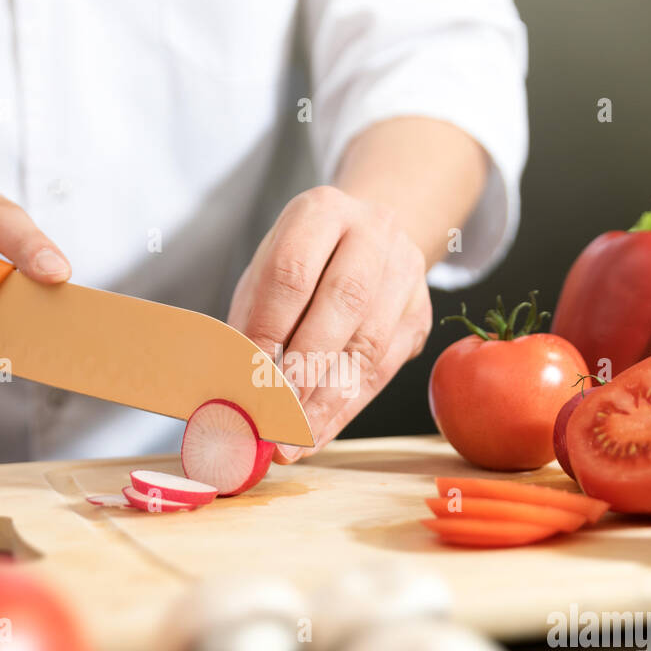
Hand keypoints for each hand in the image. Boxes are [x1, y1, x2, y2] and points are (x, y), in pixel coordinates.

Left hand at [227, 185, 432, 461]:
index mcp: (321, 211)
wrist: (368, 237)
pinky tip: (316, 434)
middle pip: (342, 303)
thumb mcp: (266, 274)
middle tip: (273, 413)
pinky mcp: (420, 314)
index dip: (268, 328)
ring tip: (292, 438)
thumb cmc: (304, 262)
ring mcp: (404, 273)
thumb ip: (250, 322)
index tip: (246, 375)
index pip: (293, 272)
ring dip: (326, 401)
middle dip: (304, 367)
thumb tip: (230, 390)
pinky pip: (383, 371)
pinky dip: (346, 410)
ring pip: (369, 344)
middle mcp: (372, 233)